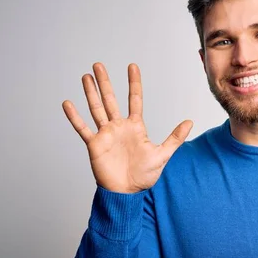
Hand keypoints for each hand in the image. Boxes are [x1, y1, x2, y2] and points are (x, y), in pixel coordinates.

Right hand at [62, 63, 192, 192]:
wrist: (127, 192)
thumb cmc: (143, 176)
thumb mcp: (162, 154)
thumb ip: (175, 138)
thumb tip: (189, 122)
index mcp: (135, 127)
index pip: (134, 99)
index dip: (134, 83)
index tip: (132, 67)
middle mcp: (119, 127)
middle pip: (111, 100)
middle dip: (106, 82)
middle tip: (98, 65)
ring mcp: (106, 134)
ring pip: (96, 109)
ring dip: (91, 93)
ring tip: (87, 77)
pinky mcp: (95, 145)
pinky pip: (83, 128)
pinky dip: (75, 117)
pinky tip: (68, 103)